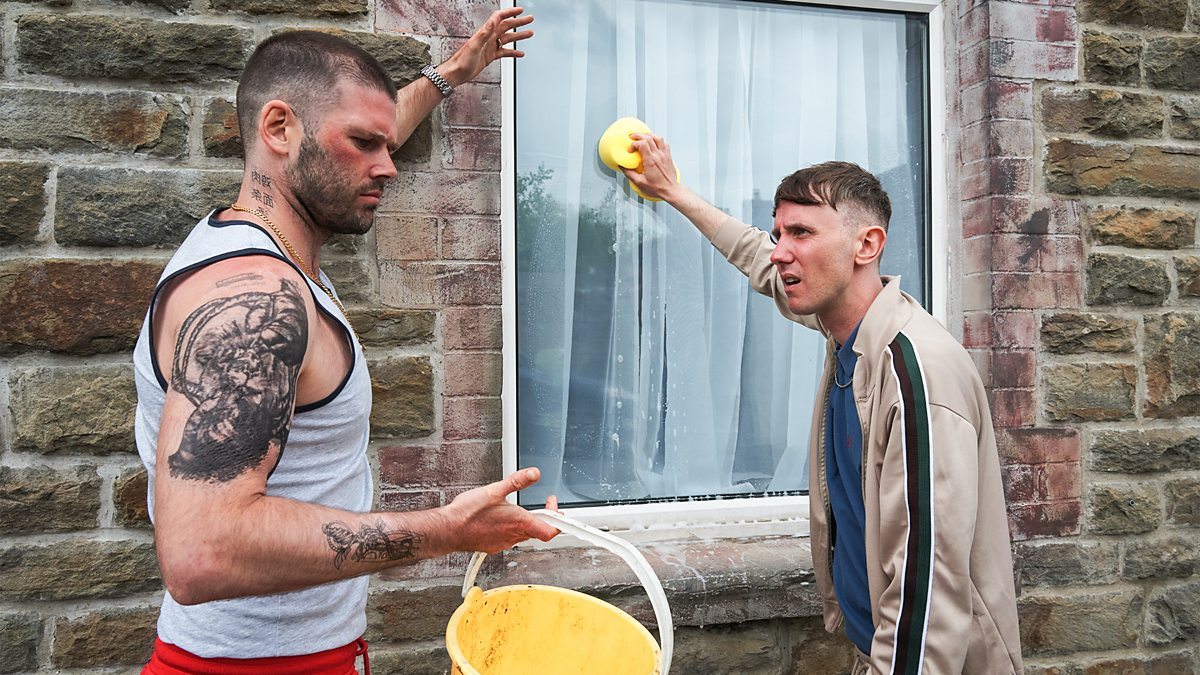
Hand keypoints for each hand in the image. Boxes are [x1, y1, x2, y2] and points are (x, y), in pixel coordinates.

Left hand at [440, 7, 534, 86]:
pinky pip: (504, 52)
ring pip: (508, 39)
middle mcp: (488, 38)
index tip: (520, 10)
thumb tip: (493, 21)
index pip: (499, 18)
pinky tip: (520, 53)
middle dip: (519, 22)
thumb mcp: (474, 45)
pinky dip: (513, 52)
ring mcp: (490, 46)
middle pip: (507, 26)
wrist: (457, 73)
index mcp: (485, 33)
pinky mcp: (490, 56)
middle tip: (530, 19)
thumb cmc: (462, 60)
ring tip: (529, 33)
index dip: (510, 13)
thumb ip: (484, 32)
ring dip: (519, 36)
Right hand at [441, 467, 558, 553]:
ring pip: (524, 535)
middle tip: (543, 506)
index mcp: (519, 523)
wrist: (448, 529)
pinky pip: (509, 539)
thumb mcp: (495, 490)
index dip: (559, 521)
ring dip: (526, 523)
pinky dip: (511, 529)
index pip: (551, 531)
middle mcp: (514, 536)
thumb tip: (534, 474)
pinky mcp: (494, 546)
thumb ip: (517, 481)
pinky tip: (501, 519)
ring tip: (518, 510)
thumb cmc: (468, 514)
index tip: (554, 507)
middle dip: (543, 518)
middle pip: (539, 532)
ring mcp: (504, 543)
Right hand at [623, 133, 679, 201]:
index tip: (630, 150)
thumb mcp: (639, 183)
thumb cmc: (658, 188)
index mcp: (650, 161)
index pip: (642, 144)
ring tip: (643, 137)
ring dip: (649, 135)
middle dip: (638, 135)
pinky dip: (658, 140)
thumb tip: (622, 167)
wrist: (671, 190)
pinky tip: (654, 143)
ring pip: (657, 138)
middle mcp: (658, 156)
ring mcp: (664, 155)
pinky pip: (664, 143)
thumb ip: (629, 174)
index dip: (634, 144)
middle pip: (648, 138)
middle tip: (633, 137)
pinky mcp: (668, 156)